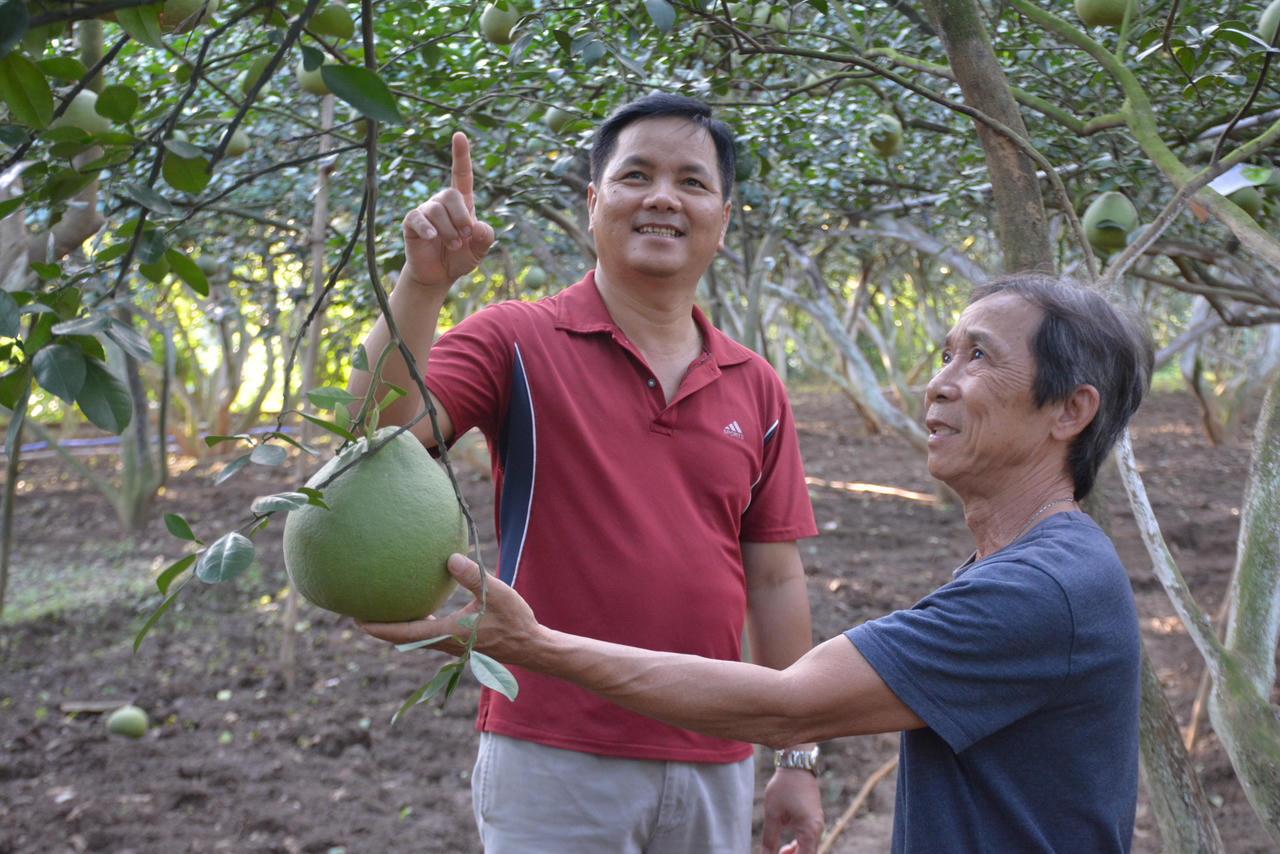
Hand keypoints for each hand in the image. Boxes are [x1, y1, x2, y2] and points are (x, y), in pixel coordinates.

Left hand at [358, 553, 536, 666]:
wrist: (530, 646)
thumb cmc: (515, 621)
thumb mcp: (496, 593)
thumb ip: (472, 576)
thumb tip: (449, 557)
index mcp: (448, 633)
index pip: (405, 633)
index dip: (379, 627)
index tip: (356, 620)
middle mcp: (444, 642)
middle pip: (403, 638)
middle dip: (380, 627)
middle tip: (358, 612)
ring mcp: (451, 644)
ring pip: (414, 637)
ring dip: (397, 627)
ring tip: (383, 609)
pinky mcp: (458, 641)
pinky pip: (428, 633)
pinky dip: (416, 623)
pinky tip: (418, 607)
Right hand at [400, 132, 495, 293]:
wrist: (439, 275)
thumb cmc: (461, 257)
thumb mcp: (480, 249)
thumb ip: (486, 238)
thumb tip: (478, 227)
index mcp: (462, 203)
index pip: (462, 173)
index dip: (461, 155)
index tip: (459, 135)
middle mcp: (442, 202)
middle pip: (451, 194)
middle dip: (462, 216)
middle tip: (466, 236)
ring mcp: (426, 211)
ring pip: (437, 209)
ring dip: (449, 230)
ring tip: (455, 245)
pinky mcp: (412, 223)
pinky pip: (418, 218)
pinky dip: (427, 228)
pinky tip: (432, 237)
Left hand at [760, 768, 823, 853]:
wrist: (796, 766)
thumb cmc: (784, 788)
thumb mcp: (772, 815)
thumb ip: (769, 840)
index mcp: (809, 831)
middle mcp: (817, 829)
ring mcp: (818, 824)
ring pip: (809, 849)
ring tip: (779, 851)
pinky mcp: (815, 819)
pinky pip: (810, 839)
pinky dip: (799, 845)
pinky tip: (788, 845)